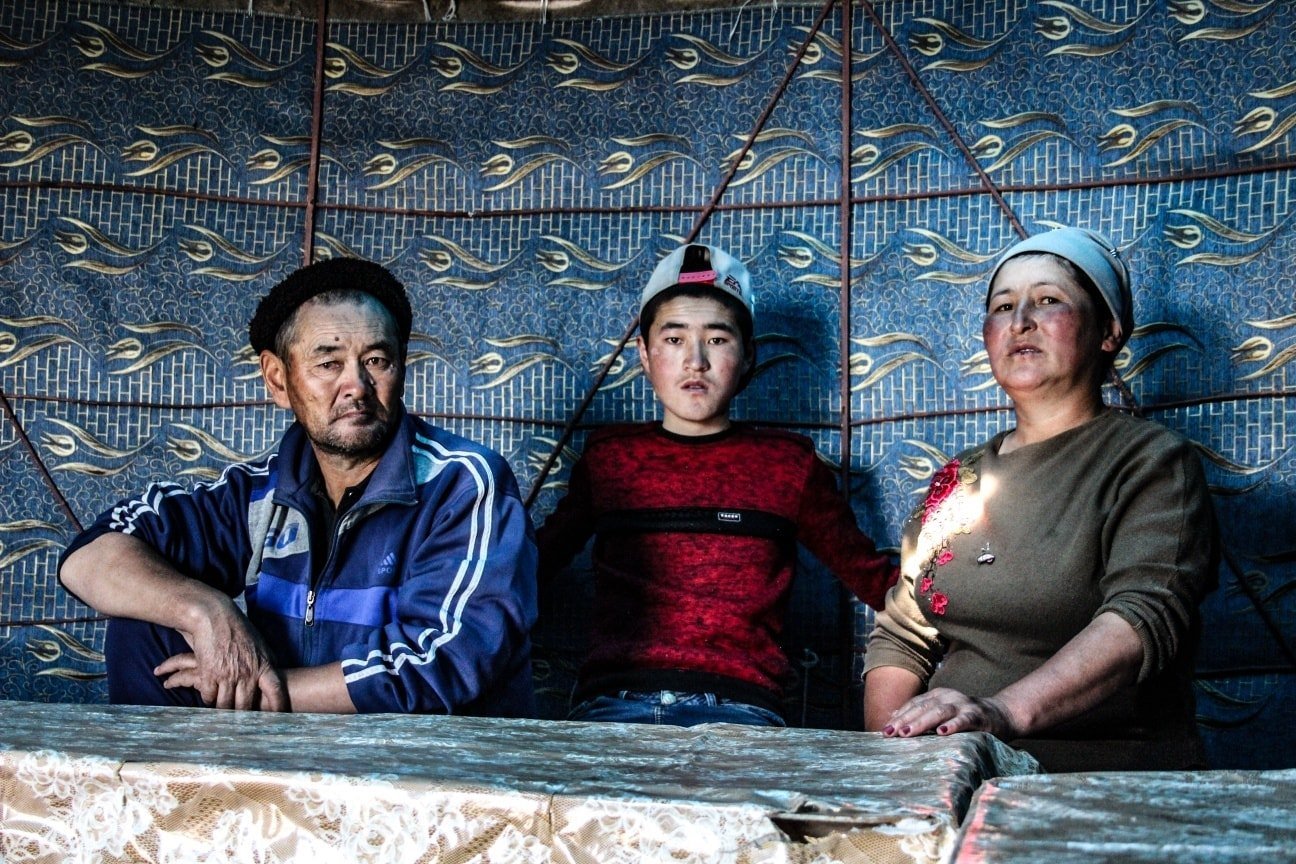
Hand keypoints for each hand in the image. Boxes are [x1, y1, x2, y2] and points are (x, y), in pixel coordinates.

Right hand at [158, 598, 289, 710]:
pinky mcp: (209, 674)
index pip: (275, 691)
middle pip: (246, 706)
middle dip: (243, 717)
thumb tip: (273, 676)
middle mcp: (247, 672)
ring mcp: (228, 674)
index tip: (278, 720)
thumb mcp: (259, 644)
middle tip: (241, 724)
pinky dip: (208, 699)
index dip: (278, 707)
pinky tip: (210, 696)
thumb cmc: (238, 629)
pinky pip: (208, 697)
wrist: (214, 617)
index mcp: (263, 665)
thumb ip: (266, 662)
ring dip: (223, 710)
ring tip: (223, 715)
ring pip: (225, 705)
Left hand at [880, 687, 1018, 739]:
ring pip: (939, 711)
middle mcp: (948, 696)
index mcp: (937, 695)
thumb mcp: (941, 712)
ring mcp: (963, 704)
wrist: (1000, 715)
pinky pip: (964, 719)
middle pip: (923, 707)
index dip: (899, 716)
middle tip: (890, 733)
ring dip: (922, 722)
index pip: (914, 705)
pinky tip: (942, 733)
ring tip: (907, 733)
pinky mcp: (977, 715)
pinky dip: (952, 725)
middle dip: (905, 720)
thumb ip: (920, 712)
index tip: (884, 730)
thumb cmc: (965, 717)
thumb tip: (893, 716)